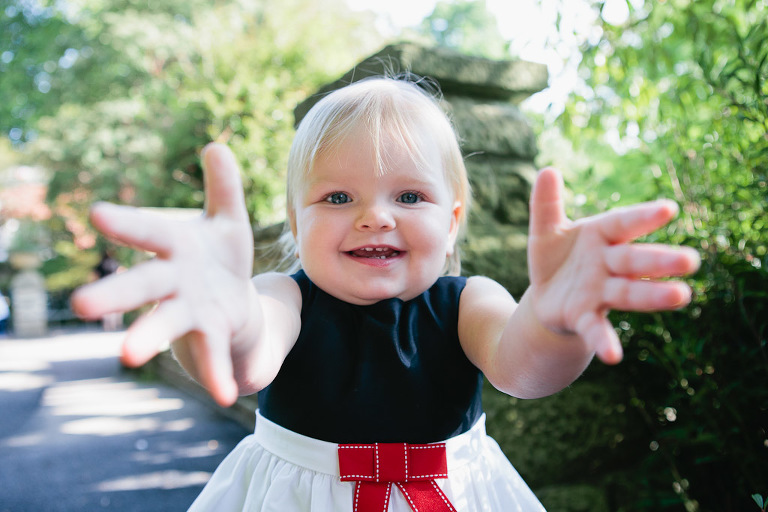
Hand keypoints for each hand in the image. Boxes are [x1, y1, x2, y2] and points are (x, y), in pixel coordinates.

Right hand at [71, 143, 253, 405]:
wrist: (235, 300)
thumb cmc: (222, 255)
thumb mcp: (227, 220)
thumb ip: (223, 188)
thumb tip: (217, 146)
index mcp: (174, 245)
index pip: (148, 232)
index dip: (126, 224)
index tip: (97, 213)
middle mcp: (172, 279)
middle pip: (142, 284)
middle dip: (116, 293)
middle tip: (84, 306)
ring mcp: (189, 310)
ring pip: (165, 323)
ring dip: (147, 338)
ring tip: (127, 356)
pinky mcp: (210, 333)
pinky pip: (213, 355)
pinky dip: (217, 373)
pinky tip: (226, 394)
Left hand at [527, 168, 699, 364]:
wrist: (546, 297)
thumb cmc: (555, 258)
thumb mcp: (546, 230)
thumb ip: (547, 204)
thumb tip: (547, 170)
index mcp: (600, 236)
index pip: (623, 224)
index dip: (643, 218)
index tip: (668, 209)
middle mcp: (607, 264)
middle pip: (635, 260)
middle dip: (659, 260)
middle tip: (691, 260)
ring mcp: (600, 292)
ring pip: (629, 293)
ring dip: (653, 295)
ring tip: (682, 296)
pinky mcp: (586, 317)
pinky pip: (597, 330)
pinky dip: (605, 343)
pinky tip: (614, 357)